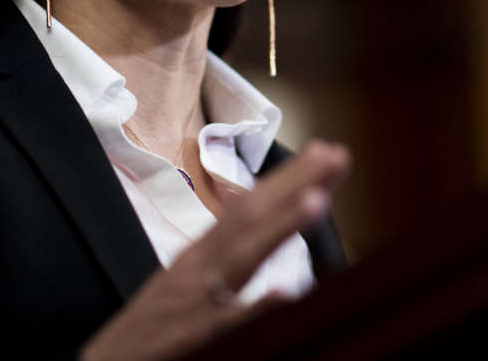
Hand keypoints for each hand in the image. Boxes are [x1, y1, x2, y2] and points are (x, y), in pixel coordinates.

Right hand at [80, 140, 349, 360]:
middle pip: (251, 217)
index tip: (324, 151)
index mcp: (202, 252)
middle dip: (295, 184)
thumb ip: (222, 250)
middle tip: (335, 154)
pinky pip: (229, 322)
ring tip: (319, 198)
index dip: (287, 178)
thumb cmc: (152, 324)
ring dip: (281, 226)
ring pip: (243, 256)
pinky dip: (254, 305)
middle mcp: (201, 266)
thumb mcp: (186, 276)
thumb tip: (256, 220)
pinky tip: (285, 290)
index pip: (250, 205)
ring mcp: (200, 300)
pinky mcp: (197, 336)